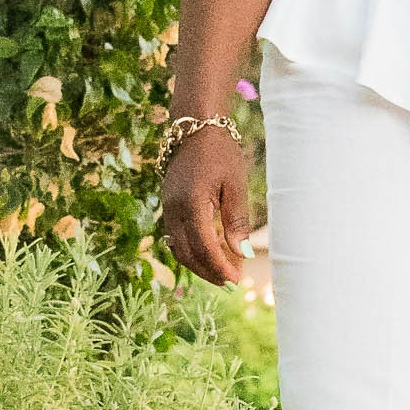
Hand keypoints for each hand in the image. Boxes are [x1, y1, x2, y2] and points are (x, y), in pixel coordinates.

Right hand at [161, 124, 251, 286]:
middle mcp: (174, 209)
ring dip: (198, 264)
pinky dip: (191, 250)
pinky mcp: (168, 205)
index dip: (218, 266)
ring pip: (178, 248)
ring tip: (221, 273)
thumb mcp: (235, 184)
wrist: (195, 127)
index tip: (234, 280)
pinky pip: (175, 236)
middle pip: (187, 253)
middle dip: (208, 271)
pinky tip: (208, 254)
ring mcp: (167, 207)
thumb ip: (236, 220)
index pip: (203, 246)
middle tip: (230, 282)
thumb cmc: (220, 152)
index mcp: (191, 203)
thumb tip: (241, 254)